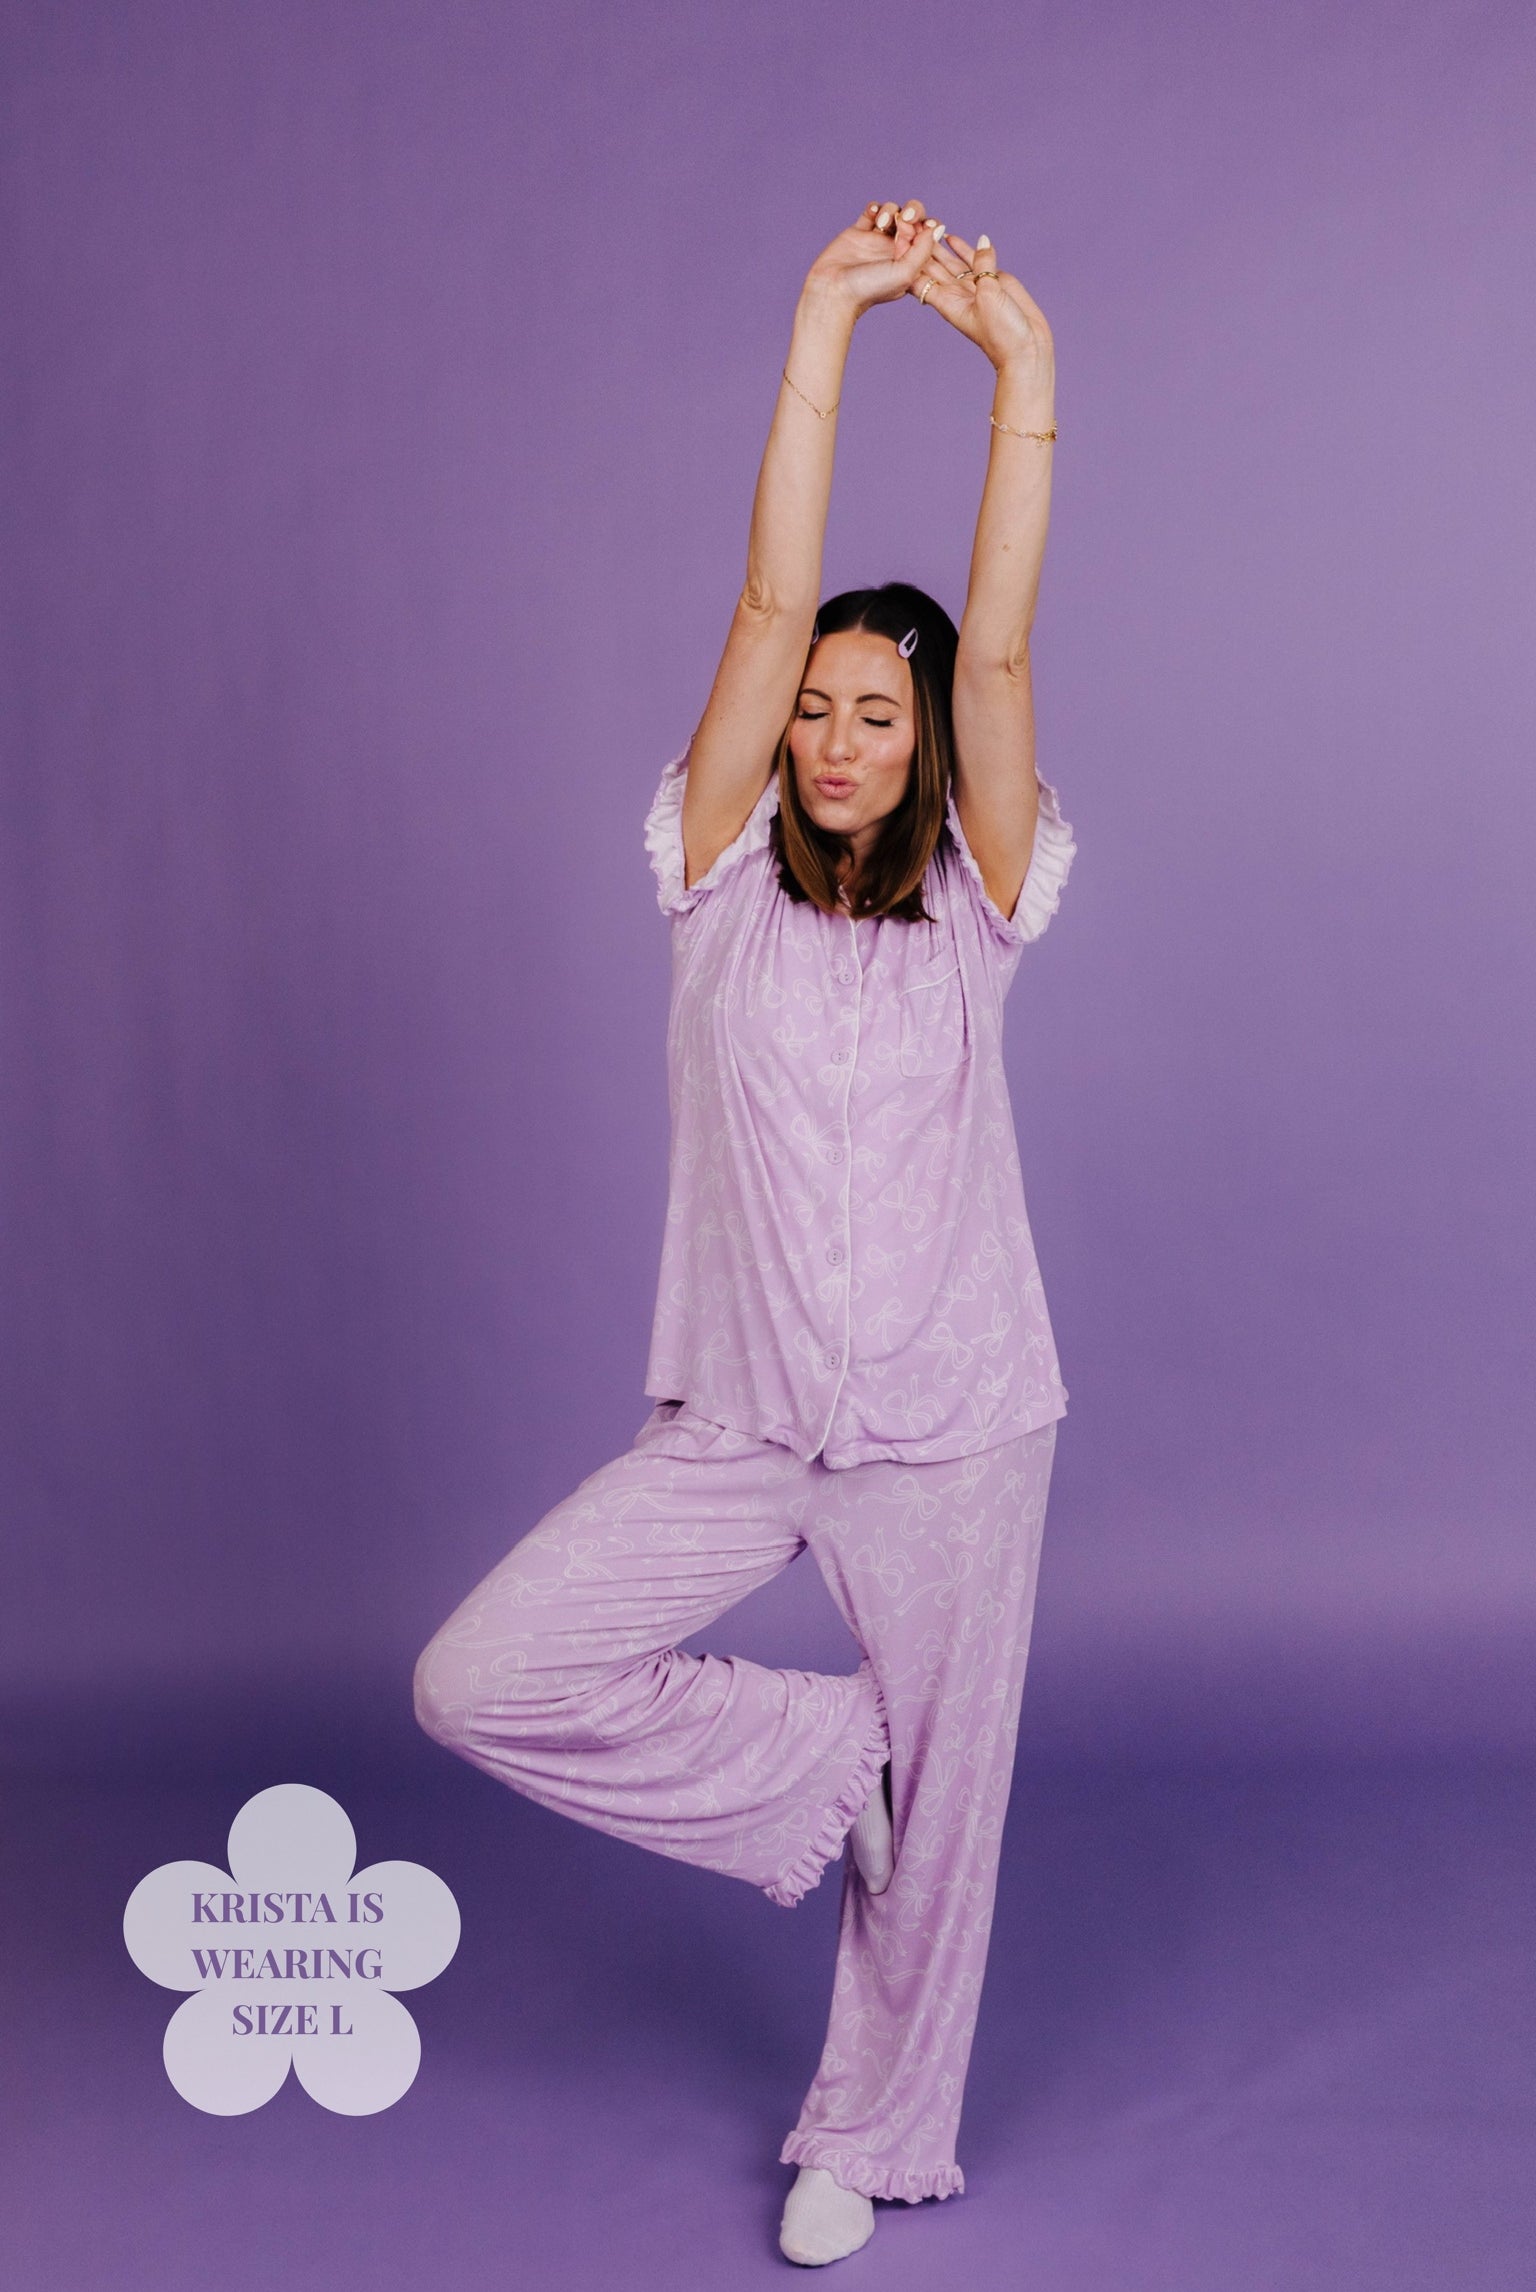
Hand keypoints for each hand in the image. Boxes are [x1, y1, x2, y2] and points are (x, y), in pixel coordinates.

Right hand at [802, 198, 941, 321]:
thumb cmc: (870, 288)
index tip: (914, 233)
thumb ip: (923, 250)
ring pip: (893, 210)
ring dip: (890, 209)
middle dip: (912, 211)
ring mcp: (877, 239)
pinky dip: (874, 207)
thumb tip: (935, 228)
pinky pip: (871, 210)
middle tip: (903, 218)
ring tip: (881, 222)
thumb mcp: (905, 273)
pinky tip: (872, 216)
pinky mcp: (859, 232)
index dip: (925, 226)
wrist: (834, 290)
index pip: (927, 234)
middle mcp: (896, 249)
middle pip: (914, 217)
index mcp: (911, 261)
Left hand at [909, 228, 1054, 391]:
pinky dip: (962, 249)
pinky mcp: (991, 281)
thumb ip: (983, 267)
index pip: (920, 278)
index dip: (908, 260)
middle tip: (908, 223)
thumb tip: (982, 241)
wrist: (1025, 348)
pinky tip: (951, 237)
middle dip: (919, 248)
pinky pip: (973, 261)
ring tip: (926, 224)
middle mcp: (956, 294)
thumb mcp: (989, 296)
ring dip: (937, 245)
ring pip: (949, 262)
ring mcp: (972, 287)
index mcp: (947, 302)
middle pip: (931, 267)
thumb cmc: (1003, 332)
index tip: (899, 239)